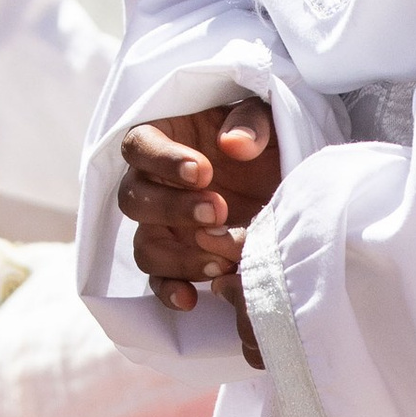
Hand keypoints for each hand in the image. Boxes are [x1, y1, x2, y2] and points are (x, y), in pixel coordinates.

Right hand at [119, 99, 280, 352]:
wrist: (281, 177)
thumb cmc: (263, 139)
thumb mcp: (265, 118)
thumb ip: (250, 123)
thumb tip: (234, 144)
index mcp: (161, 140)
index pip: (139, 147)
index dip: (163, 161)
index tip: (203, 171)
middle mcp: (150, 186)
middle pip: (134, 200)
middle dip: (175, 209)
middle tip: (219, 211)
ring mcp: (160, 227)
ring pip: (145, 247)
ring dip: (179, 256)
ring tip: (222, 259)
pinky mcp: (176, 259)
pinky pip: (158, 281)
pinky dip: (170, 292)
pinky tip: (192, 298)